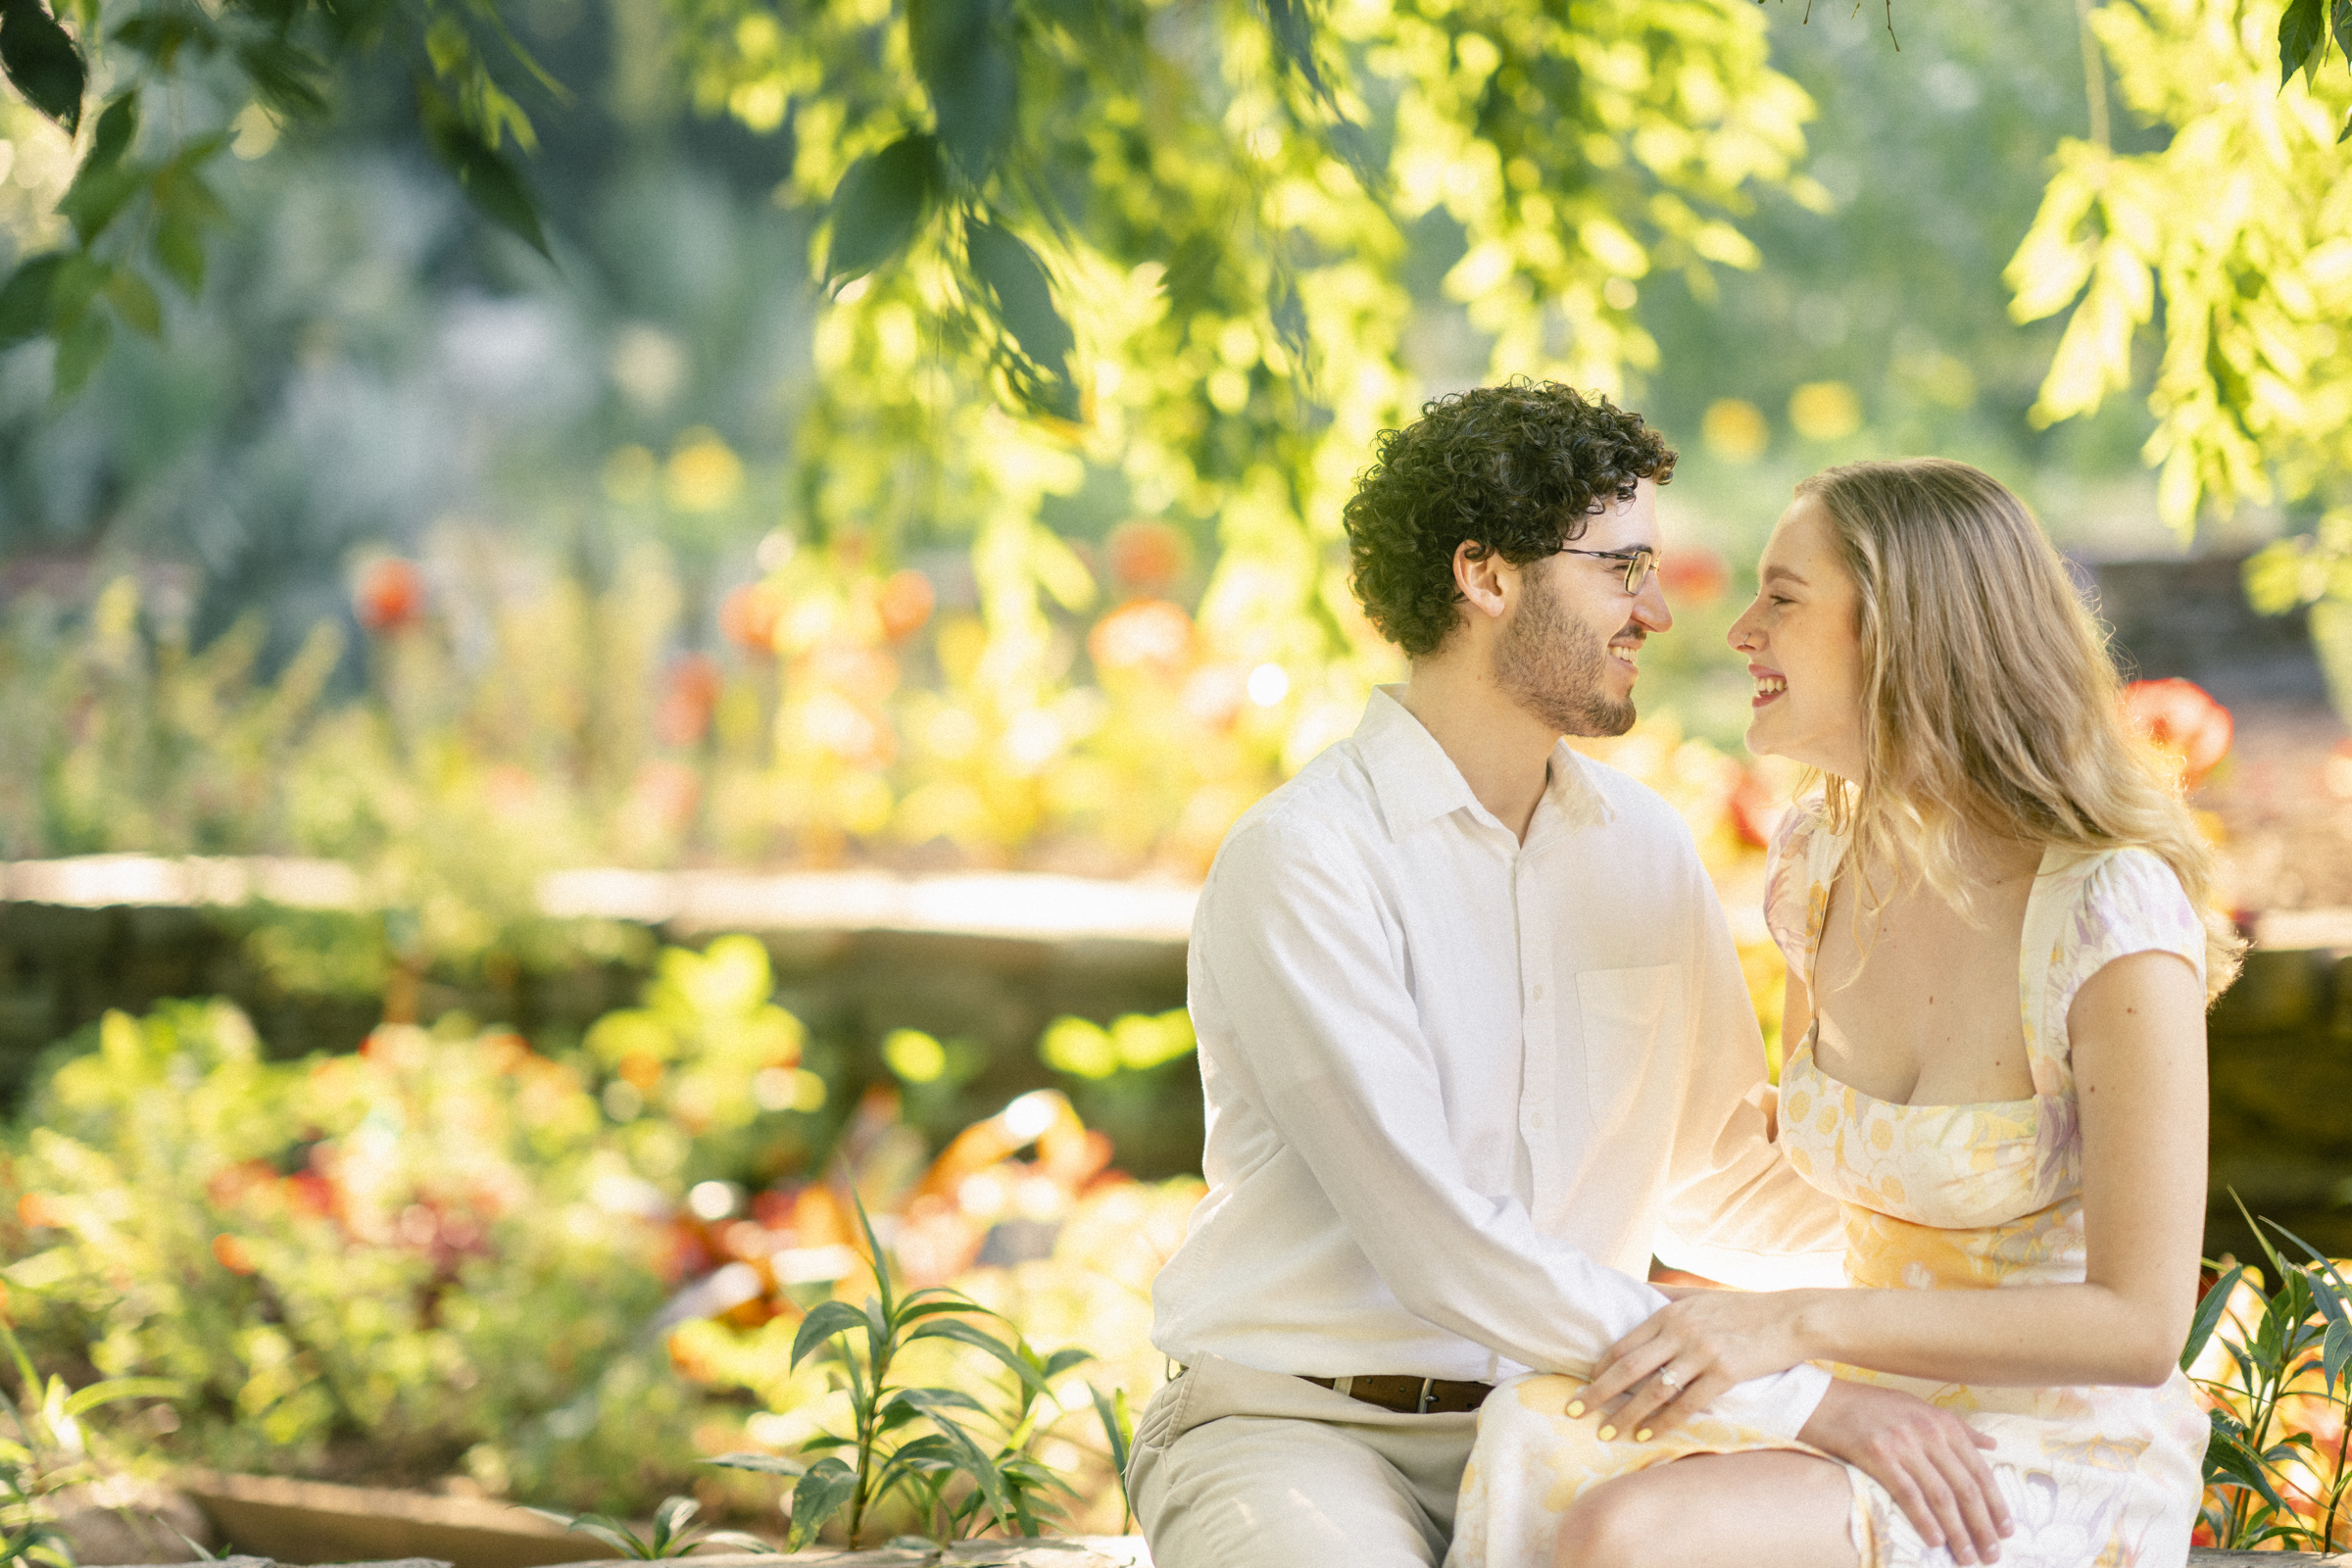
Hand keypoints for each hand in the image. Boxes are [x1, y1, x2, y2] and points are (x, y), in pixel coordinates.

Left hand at [1585, 1287, 1813, 1437]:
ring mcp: (1702, 1352)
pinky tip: (1648, 1435)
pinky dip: (1664, 1422)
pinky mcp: (1725, 1373)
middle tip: (1574, 1410)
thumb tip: (1641, 1296)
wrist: (1792, 1318)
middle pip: (1628, 1367)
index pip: (1624, 1343)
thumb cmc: (1746, 1309)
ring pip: (1653, 1390)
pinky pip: (1687, 1404)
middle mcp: (1681, 1331)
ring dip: (1627, 1414)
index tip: (1583, 1384)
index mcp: (1671, 1312)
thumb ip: (1670, 1298)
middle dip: (1598, 1392)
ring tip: (1607, 1432)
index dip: (1600, 1367)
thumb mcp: (1702, 1296)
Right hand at [1798, 1378, 2011, 1564]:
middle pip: (1965, 1488)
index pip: (1980, 1470)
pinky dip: (1924, 1520)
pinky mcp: (1878, 1455)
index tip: (2007, 1531)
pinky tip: (1935, 1541)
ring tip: (1966, 1557)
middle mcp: (1927, 1432)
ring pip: (1941, 1496)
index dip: (1996, 1504)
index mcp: (1942, 1423)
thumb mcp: (1919, 1408)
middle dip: (1982, 1526)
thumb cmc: (1871, 1407)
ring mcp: (1903, 1444)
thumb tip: (1992, 1444)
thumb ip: (1957, 1428)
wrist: (1823, 1401)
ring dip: (1958, 1532)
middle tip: (1991, 1555)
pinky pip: (1908, 1495)